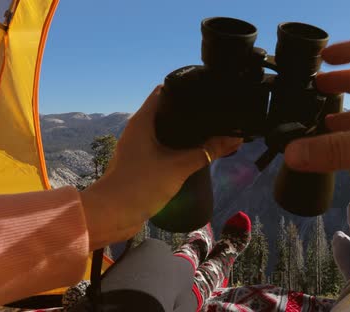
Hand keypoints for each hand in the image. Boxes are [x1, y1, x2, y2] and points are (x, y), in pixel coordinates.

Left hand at [80, 86, 241, 249]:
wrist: (113, 214)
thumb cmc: (141, 184)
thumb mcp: (180, 166)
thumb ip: (208, 152)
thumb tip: (236, 139)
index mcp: (143, 120)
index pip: (164, 91)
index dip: (185, 89)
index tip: (207, 92)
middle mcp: (138, 129)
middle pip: (167, 111)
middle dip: (190, 112)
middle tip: (215, 113)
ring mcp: (138, 146)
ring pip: (165, 131)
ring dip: (185, 132)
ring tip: (209, 131)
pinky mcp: (141, 162)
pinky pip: (163, 147)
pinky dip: (178, 147)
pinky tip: (194, 153)